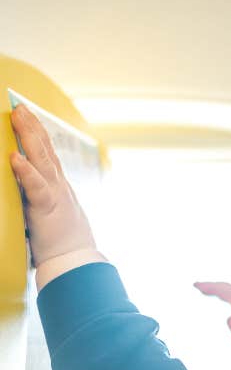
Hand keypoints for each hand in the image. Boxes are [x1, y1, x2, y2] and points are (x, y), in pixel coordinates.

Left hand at [9, 104, 102, 283]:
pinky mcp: (47, 210)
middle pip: (46, 150)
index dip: (38, 134)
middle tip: (20, 105)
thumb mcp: (55, 215)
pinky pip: (35, 188)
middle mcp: (59, 187)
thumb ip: (43, 198)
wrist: (77, 264)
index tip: (27, 114)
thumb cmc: (66, 244)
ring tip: (18, 117)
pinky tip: (15, 157)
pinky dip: (25, 172)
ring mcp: (55, 196)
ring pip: (42, 161)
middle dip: (32, 126)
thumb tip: (28, 189)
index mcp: (60, 188)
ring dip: (29, 137)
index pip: (48, 155)